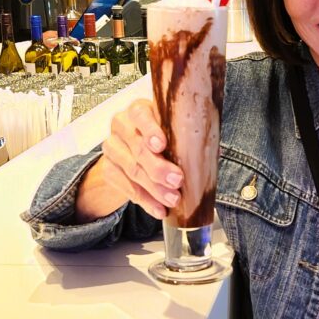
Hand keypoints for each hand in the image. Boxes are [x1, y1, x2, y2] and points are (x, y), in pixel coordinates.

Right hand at [74, 99, 182, 222]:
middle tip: (177, 180)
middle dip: (159, 167)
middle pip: (138, 148)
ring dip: (155, 189)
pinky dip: (145, 201)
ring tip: (173, 199)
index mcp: (138, 110)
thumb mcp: (172, 129)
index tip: (162, 145)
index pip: (140, 115)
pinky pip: (126, 188)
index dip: (150, 130)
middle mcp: (121, 125)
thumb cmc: (162, 135)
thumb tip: (210, 154)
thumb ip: (185, 136)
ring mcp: (112, 147)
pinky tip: (159, 209)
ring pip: (132, 170)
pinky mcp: (108, 169)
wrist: (133, 150)